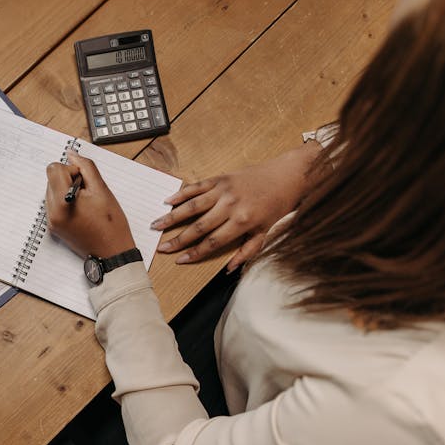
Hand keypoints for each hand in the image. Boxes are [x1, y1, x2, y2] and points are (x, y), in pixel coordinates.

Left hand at [45, 152, 135, 257]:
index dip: (71, 170)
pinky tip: (81, 211)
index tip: (84, 181)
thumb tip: (71, 154)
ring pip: (52, 190)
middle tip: (88, 194)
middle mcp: (52, 213)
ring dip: (67, 190)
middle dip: (69, 180)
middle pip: (51, 179)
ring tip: (86, 204)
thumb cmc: (111, 224)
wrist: (112, 253)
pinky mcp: (54, 227)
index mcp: (61, 203)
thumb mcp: (101, 189)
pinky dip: (66, 201)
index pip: (53, 169)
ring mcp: (51, 221)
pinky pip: (54, 204)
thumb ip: (85, 167)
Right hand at [150, 142, 323, 270]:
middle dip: (178, 239)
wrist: (287, 175)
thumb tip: (230, 269)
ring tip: (156, 225)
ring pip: (192, 206)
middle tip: (162, 247)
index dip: (195, 253)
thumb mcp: (266, 232)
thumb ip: (247, 251)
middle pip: (198, 227)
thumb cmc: (277, 205)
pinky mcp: (220, 178)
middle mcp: (230, 206)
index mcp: (242, 221)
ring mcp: (223, 190)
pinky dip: (181, 194)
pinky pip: (196, 187)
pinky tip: (168, 202)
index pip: (212, 242)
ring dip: (173, 217)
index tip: (180, 260)